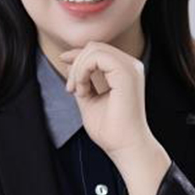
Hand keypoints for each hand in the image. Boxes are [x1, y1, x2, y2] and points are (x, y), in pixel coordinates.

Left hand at [59, 41, 152, 157]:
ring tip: (78, 91)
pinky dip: (82, 71)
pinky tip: (83, 90)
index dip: (78, 55)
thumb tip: (70, 64)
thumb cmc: (111, 130)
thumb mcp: (89, 100)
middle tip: (71, 89)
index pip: (98, 50)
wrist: (125, 147)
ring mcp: (130, 67)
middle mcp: (131, 66)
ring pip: (94, 50)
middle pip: (94, 47)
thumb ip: (82, 81)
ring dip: (78, 69)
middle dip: (76, 64)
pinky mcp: (126, 73)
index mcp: (125, 71)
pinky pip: (96, 57)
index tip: (62, 62)